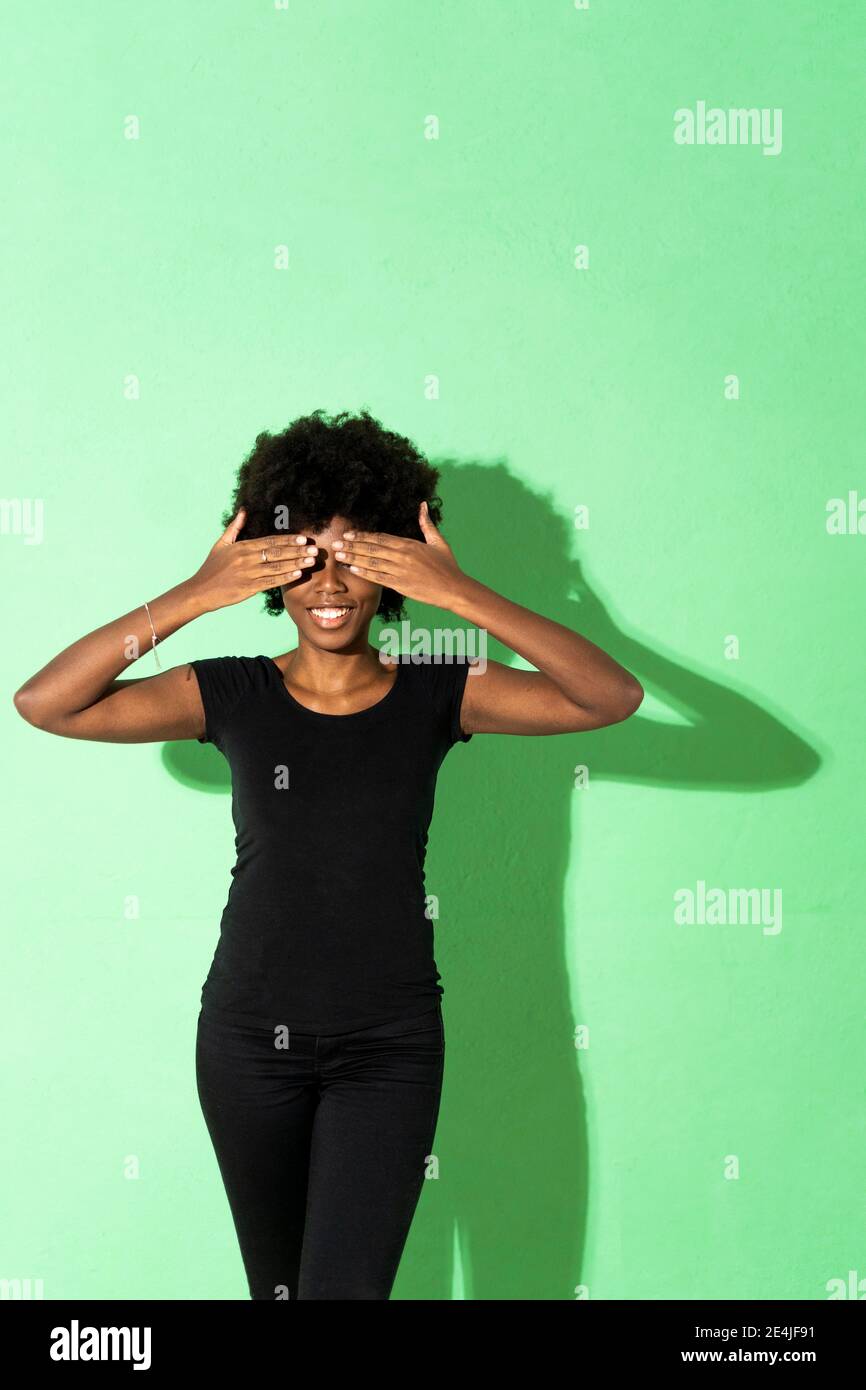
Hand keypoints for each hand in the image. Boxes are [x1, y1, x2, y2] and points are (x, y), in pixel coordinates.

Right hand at [188, 509, 319, 611]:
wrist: (200, 591)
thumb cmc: (211, 568)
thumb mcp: (221, 544)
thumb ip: (234, 527)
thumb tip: (244, 509)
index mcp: (242, 547)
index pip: (270, 541)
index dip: (288, 540)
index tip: (303, 538)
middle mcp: (246, 559)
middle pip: (277, 553)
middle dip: (297, 550)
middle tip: (314, 548)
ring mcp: (248, 574)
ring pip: (276, 567)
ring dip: (296, 563)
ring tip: (311, 560)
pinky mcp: (248, 588)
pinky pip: (270, 582)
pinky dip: (285, 578)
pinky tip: (298, 574)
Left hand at [334, 501, 466, 608]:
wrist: (454, 589)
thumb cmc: (448, 566)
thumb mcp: (438, 542)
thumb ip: (427, 523)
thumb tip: (423, 504)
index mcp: (410, 544)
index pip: (381, 537)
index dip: (363, 535)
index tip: (349, 534)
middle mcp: (403, 555)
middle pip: (373, 548)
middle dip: (353, 545)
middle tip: (335, 543)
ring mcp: (400, 570)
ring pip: (372, 561)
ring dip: (354, 557)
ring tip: (339, 554)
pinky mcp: (401, 584)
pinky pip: (379, 577)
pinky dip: (365, 572)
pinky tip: (352, 568)